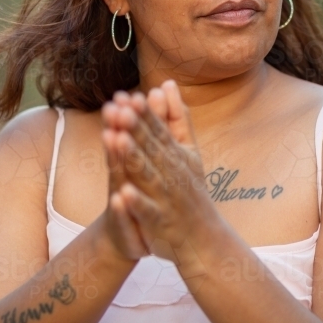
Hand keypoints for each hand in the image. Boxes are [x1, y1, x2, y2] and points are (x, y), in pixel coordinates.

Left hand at [100, 80, 219, 267]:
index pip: (159, 130)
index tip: (130, 96)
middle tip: (120, 108)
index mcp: (176, 155)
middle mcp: (172, 173)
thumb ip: (177, 118)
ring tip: (117, 139)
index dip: (144, 114)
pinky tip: (122, 193)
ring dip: (133, 157)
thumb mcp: (188, 151)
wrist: (205, 239)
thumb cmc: (192, 190)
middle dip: (136, 129)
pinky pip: (147, 212)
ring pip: (147, 175)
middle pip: (151, 148)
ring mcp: (166, 197)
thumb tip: (166, 83)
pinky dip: (136, 203)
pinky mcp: (160, 222)